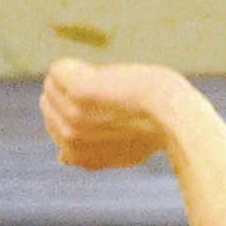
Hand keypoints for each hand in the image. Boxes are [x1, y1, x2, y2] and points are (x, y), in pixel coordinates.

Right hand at [41, 59, 192, 173]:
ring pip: (52, 83)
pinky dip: (77, 65)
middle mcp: (69, 140)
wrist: (177, 120)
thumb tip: (61, 159)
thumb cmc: (155, 131)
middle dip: (72, 93)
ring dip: (78, 77)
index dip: (80, 108)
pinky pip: (58, 69)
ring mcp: (72, 116)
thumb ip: (90, 156)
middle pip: (48, 103)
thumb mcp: (121, 152)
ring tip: (111, 89)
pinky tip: (102, 75)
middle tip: (114, 99)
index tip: (110, 111)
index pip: (54, 125)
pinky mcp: (78, 91)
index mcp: (78, 157)